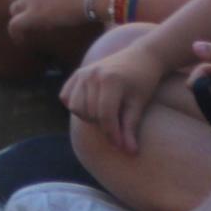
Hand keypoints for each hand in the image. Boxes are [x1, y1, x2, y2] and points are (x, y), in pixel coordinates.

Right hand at [63, 35, 169, 152]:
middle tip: (118, 128)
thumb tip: (129, 153)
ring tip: (105, 116)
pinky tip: (91, 106)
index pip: (105, 116)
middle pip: (89, 113)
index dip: (113, 134)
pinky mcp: (78, 73)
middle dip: (102, 126)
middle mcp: (93, 74)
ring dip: (88, 116)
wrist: (141, 57)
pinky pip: (66, 96)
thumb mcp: (139, 104)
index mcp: (111, 80)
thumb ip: (131, 128)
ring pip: (75, 107)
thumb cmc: (144, 82)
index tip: (122, 147)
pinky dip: (75, 105)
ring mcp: (83, 72)